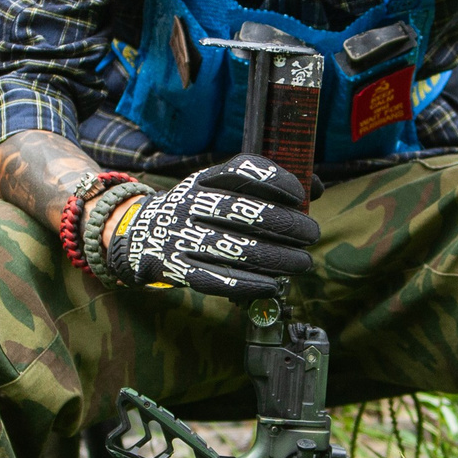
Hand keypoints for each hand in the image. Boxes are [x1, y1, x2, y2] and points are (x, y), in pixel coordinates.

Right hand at [101, 155, 319, 298]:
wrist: (141, 234)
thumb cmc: (198, 211)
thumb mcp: (219, 188)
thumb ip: (263, 187)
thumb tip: (316, 187)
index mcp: (203, 180)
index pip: (242, 172)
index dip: (275, 181)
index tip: (301, 196)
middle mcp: (190, 205)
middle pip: (243, 212)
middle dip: (286, 224)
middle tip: (311, 234)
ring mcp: (181, 237)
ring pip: (235, 249)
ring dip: (276, 258)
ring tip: (302, 263)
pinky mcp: (177, 268)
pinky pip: (216, 280)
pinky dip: (249, 284)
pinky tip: (274, 285)